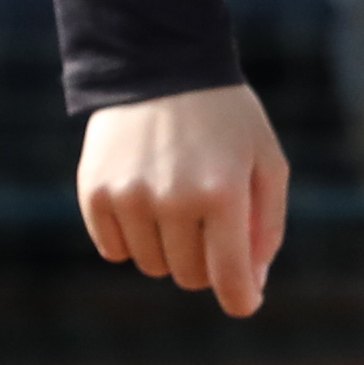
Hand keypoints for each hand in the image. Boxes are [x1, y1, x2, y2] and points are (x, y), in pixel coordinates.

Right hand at [77, 84, 289, 318]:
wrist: (159, 63)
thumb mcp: (267, 160)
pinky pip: (114, 250)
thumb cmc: (226, 118)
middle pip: (190, 276)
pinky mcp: (94, 192)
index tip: (246, 301)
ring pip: (152, 266)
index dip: (241, 299)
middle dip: (206, 259)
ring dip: (168, 247)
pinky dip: (131, 238)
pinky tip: (144, 202)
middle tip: (210, 221)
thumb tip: (252, 285)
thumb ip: (268, 226)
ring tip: (176, 201)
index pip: (229, 278)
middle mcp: (173, 199)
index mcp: (222, 193)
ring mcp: (129, 197)